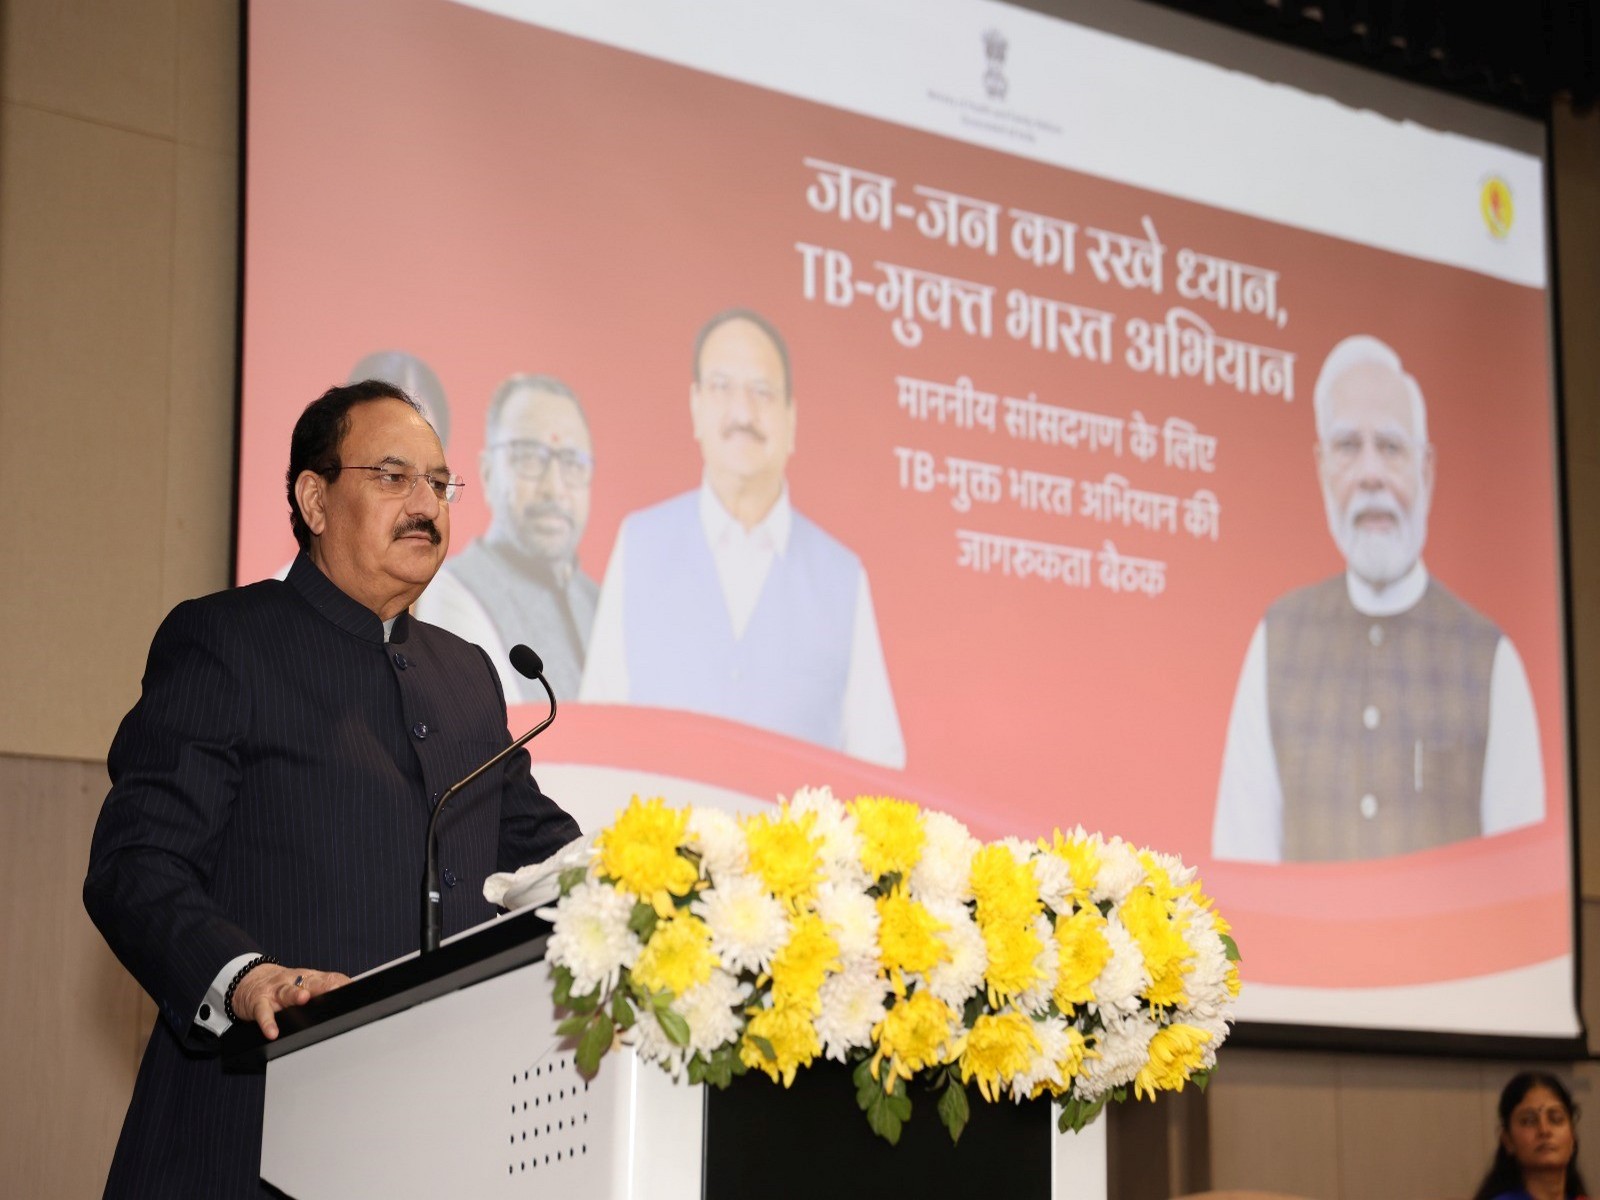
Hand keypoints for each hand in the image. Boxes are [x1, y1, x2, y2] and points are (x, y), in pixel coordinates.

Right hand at [231, 963, 350, 1039]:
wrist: (249, 979)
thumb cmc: (283, 985)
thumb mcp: (304, 983)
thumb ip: (325, 988)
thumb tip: (351, 995)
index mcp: (308, 978)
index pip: (328, 978)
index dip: (340, 983)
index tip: (352, 990)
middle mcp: (294, 981)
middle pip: (310, 982)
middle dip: (322, 986)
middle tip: (333, 990)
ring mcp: (276, 991)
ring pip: (286, 992)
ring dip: (295, 994)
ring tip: (303, 999)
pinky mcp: (259, 1002)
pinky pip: (263, 1012)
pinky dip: (268, 1022)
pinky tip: (273, 1032)